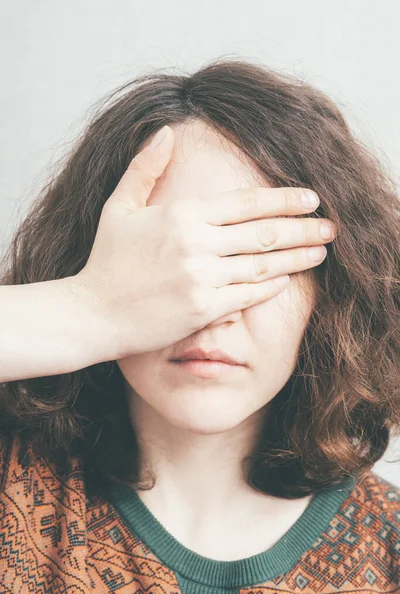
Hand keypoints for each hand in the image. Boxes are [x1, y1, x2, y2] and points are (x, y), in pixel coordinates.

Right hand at [70, 125, 335, 358]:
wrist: (93, 314)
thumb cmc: (106, 261)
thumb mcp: (119, 207)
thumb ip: (144, 168)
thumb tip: (167, 132)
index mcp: (182, 215)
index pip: (247, 203)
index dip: (284, 199)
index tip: (311, 198)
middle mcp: (197, 245)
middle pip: (264, 233)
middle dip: (304, 228)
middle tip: (331, 226)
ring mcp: (202, 279)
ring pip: (263, 264)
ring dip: (297, 257)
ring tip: (321, 251)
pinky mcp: (203, 309)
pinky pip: (249, 295)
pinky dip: (272, 285)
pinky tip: (288, 278)